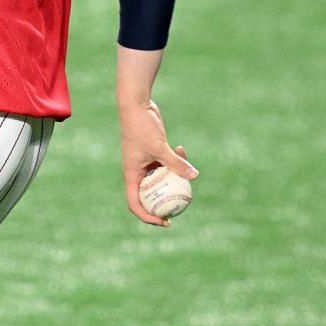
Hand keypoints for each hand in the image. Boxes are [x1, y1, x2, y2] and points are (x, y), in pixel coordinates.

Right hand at [119, 99, 196, 227]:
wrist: (136, 104)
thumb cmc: (141, 127)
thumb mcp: (159, 147)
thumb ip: (175, 163)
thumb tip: (194, 176)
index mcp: (131, 175)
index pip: (135, 203)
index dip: (148, 216)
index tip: (164, 221)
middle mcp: (137, 171)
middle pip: (149, 195)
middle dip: (163, 203)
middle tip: (180, 210)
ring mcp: (145, 162)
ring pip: (160, 178)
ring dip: (173, 177)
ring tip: (187, 177)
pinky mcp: (153, 152)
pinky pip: (165, 163)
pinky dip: (174, 159)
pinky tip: (182, 149)